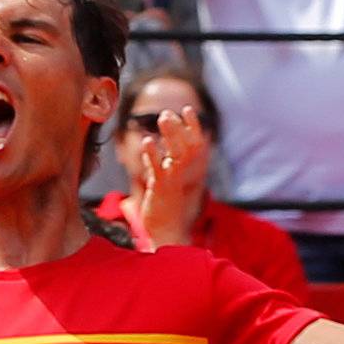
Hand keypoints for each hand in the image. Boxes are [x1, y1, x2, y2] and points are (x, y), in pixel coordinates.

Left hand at [136, 107, 209, 247]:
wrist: (168, 234)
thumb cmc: (165, 210)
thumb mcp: (163, 183)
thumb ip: (157, 165)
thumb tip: (149, 148)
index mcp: (190, 173)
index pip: (197, 144)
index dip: (194, 126)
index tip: (188, 109)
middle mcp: (187, 176)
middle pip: (188, 145)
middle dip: (179, 127)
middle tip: (167, 112)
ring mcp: (175, 182)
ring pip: (177, 153)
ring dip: (171, 134)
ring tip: (162, 117)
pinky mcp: (163, 190)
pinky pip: (159, 169)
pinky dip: (154, 154)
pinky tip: (147, 140)